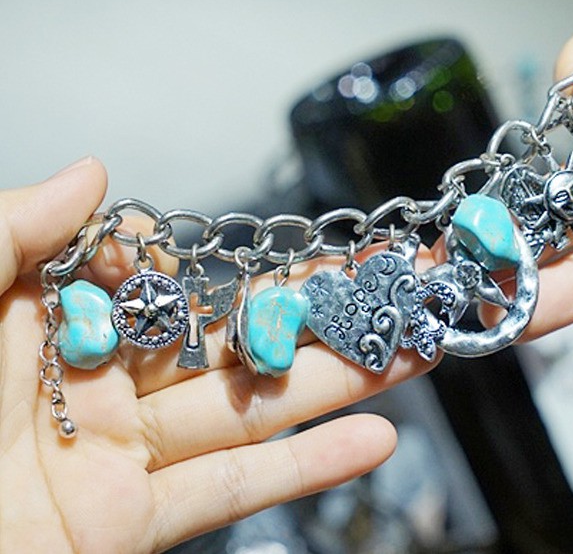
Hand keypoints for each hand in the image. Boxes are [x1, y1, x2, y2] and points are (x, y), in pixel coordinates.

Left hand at [0, 158, 436, 552]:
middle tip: (390, 286)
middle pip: (230, 343)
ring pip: (250, 411)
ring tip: (414, 349)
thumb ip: (14, 231)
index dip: (221, 264)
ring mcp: (123, 458)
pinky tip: (373, 439)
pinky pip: (231, 494)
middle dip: (317, 316)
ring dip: (338, 383)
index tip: (282, 251)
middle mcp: (100, 384)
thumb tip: (91, 172)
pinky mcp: (130, 528)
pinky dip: (308, 470)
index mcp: (53, 324)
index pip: (162, 281)